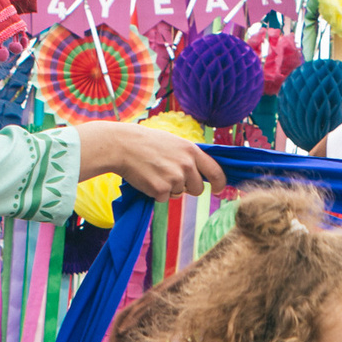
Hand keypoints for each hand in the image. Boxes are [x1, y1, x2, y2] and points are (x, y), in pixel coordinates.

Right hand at [77, 121, 228, 201]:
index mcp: (192, 151)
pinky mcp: (161, 190)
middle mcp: (187, 165)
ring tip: (155, 172)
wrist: (122, 146)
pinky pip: (164, 199)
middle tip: (170, 177)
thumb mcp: (173, 142)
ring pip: (179, 194)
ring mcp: (174, 178)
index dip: (219, 184)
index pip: (216, 172)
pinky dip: (156, 193)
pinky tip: (147, 178)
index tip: (217, 189)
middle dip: (187, 188)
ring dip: (169, 189)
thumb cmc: (147, 143)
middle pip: (197, 189)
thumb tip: (202, 172)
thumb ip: (189, 156)